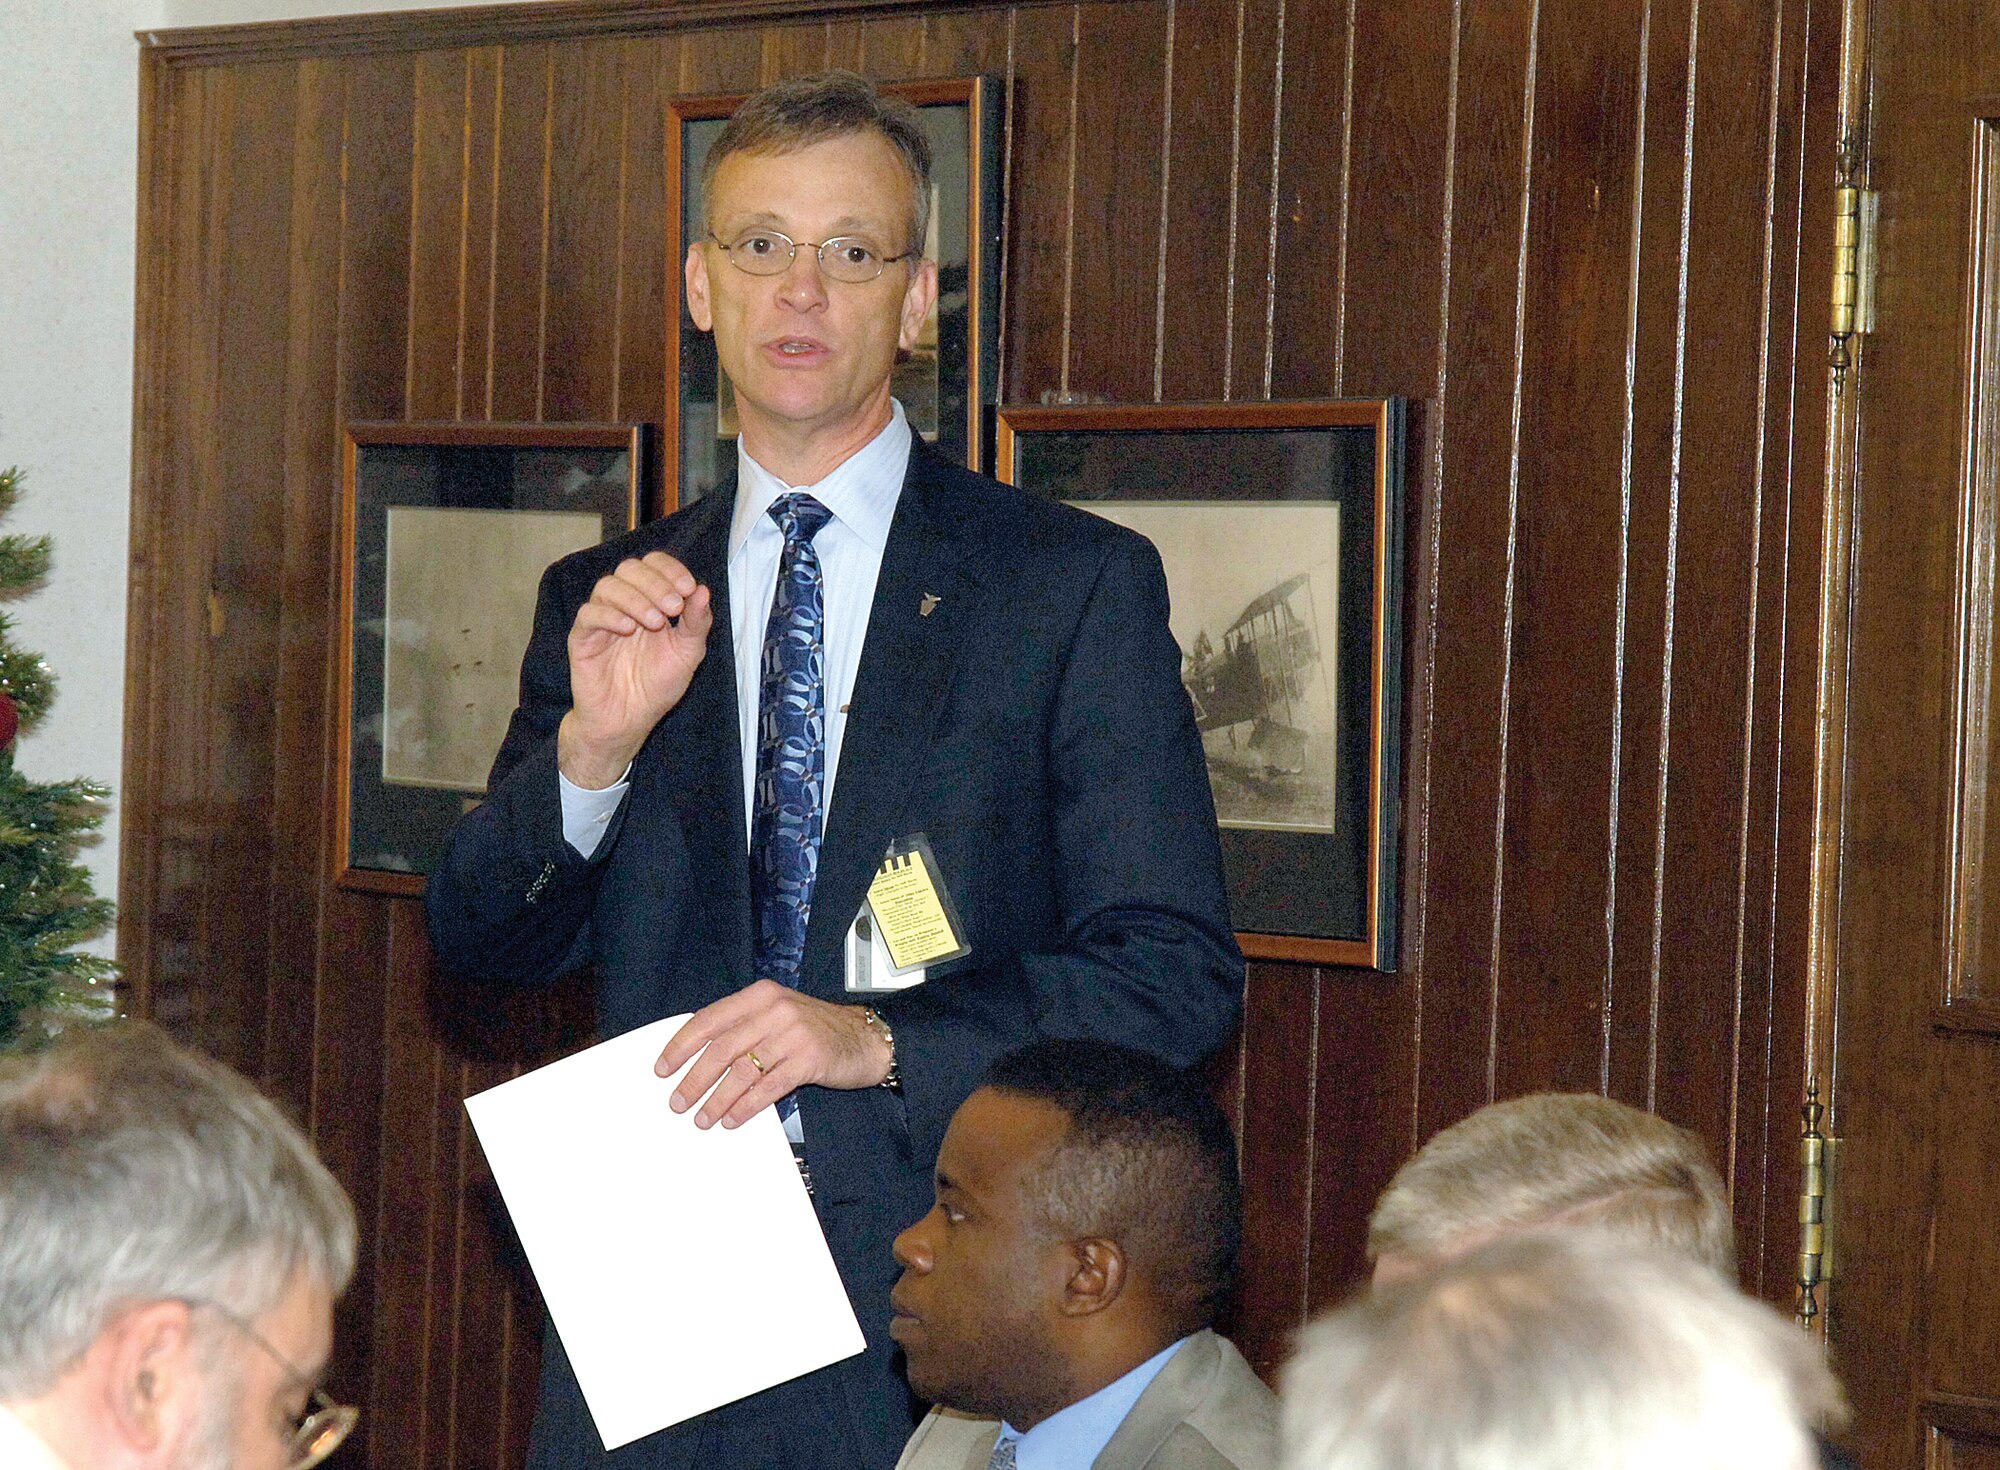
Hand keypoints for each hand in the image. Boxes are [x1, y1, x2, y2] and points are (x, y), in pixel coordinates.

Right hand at [559, 553, 713, 787]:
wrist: (629, 720)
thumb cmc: (657, 685)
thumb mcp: (688, 653)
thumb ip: (696, 622)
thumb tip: (704, 590)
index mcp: (651, 601)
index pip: (654, 565)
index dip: (670, 569)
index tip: (688, 588)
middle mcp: (624, 604)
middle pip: (630, 568)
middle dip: (656, 583)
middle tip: (673, 608)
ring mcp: (601, 619)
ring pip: (608, 586)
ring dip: (635, 599)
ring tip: (655, 623)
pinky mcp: (582, 637)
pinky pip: (588, 614)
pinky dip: (610, 615)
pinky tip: (628, 628)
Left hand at [655, 981, 893, 1127]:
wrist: (865, 1038)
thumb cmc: (815, 1031)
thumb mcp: (777, 1016)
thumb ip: (743, 1028)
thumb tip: (697, 1059)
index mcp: (760, 995)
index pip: (709, 1019)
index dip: (681, 1046)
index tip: (663, 1069)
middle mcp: (775, 1009)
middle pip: (721, 1048)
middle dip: (694, 1079)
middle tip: (678, 1102)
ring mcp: (793, 1033)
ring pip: (742, 1070)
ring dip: (717, 1099)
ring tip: (703, 1118)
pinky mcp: (809, 1058)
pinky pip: (768, 1087)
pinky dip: (746, 1106)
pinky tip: (733, 1119)